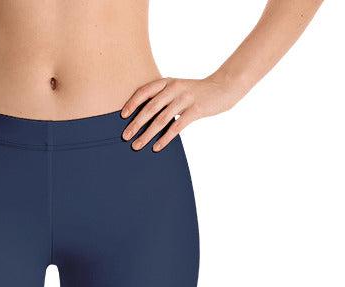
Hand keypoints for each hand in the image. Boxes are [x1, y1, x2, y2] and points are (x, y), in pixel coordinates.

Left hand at [121, 77, 235, 151]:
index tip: (122, 116)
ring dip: (147, 135)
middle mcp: (174, 88)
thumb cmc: (195, 92)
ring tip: (137, 146)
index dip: (132, 103)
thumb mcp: (177, 89)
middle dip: (136, 123)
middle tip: (125, 136)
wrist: (222, 88)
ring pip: (161, 119)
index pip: (145, 91)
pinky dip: (165, 138)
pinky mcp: (196, 110)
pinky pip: (177, 126)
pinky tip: (156, 148)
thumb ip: (162, 98)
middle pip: (150, 107)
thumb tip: (142, 116)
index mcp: (168, 82)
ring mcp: (185, 99)